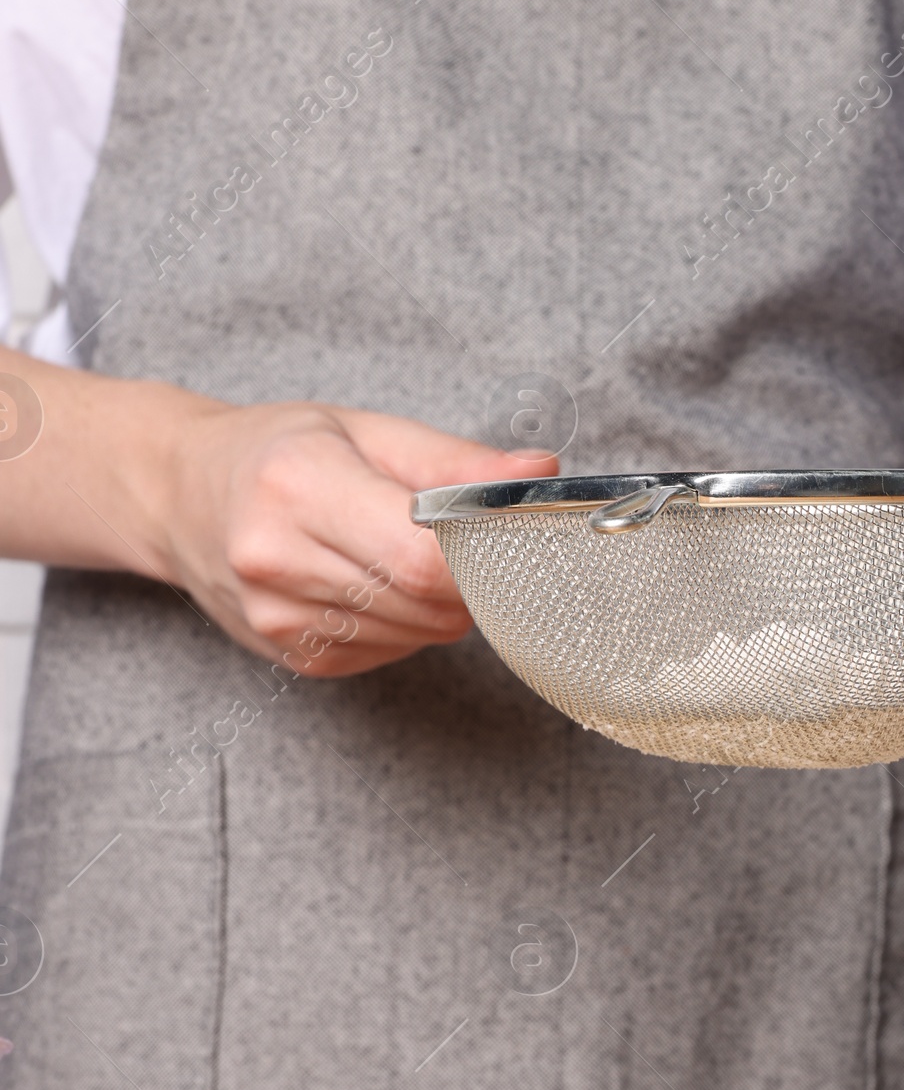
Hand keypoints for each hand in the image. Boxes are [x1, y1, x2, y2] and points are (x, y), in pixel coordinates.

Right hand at [155, 399, 554, 677]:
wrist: (178, 496)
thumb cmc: (276, 452)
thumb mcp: (367, 430)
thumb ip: (457, 463)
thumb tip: (539, 474)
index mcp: (297, 486)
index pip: (422, 557)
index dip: (483, 554)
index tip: (506, 533)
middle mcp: (277, 560)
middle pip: (429, 602)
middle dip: (469, 575)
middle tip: (458, 535)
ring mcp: (280, 620)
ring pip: (421, 633)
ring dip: (438, 601)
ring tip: (399, 551)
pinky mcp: (295, 658)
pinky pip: (393, 651)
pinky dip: (405, 621)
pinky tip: (369, 581)